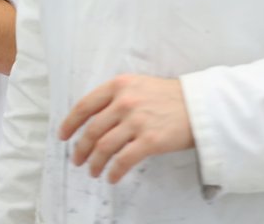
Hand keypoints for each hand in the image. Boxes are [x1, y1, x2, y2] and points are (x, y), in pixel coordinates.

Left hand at [61, 74, 194, 182]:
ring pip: (104, 147)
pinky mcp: (150, 140)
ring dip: (94, 163)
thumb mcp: (136, 85)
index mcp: (117, 85)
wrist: (201, 105)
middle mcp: (124, 102)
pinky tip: (111, 177)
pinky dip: (113, 171)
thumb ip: (114, 97)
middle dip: (80, 149)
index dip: (70, 124)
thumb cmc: (168, 96)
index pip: (84, 106)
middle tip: (77, 160)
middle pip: (91, 130)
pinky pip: (123, 160)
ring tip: (93, 171)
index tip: (63, 136)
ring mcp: (136, 121)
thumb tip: (92, 118)